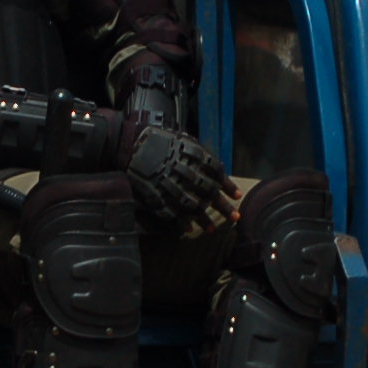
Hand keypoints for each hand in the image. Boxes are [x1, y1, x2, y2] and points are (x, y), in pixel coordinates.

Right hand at [122, 122, 237, 231]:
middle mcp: (183, 170)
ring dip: (203, 218)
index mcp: (192, 155)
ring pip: (191, 204)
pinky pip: (170, 211)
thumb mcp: (182, 138)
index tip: (237, 196)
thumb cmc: (157, 139)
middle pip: (208, 191)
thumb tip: (214, 165)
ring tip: (211, 229)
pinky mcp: (155, 193)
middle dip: (222, 206)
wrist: (130, 142)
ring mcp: (169, 183)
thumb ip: (198, 151)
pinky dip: (180, 221)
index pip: (216, 172)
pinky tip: (188, 229)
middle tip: (234, 218)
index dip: (228, 185)